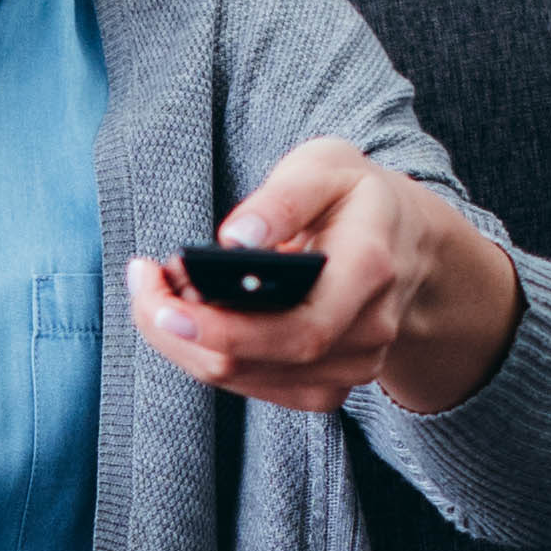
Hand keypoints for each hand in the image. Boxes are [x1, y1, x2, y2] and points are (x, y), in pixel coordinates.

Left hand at [131, 139, 511, 420]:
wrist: (406, 241)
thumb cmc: (356, 197)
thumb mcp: (327, 166)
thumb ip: (284, 197)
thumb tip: (234, 239)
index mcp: (370, 270)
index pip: (296, 328)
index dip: (221, 327)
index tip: (160, 298)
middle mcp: (367, 331)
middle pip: (255, 362)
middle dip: (181, 330)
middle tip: (144, 282)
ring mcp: (351, 368)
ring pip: (243, 378)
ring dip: (186, 340)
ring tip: (163, 288)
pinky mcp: (327, 384)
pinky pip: (250, 384)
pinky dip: (207, 352)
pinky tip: (189, 315)